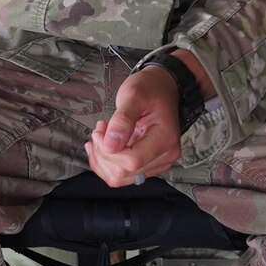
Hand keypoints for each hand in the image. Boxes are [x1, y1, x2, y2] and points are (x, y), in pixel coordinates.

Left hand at [84, 66, 182, 187]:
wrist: (163, 88)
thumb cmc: (150, 88)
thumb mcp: (134, 95)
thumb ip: (123, 120)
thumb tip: (110, 145)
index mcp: (165, 140)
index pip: (131, 161)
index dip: (108, 150)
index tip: (101, 128)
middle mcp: (165, 157)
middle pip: (123, 172)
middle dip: (103, 153)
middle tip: (99, 129)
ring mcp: (157, 163)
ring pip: (119, 178)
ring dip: (102, 159)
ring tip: (101, 136)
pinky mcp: (148, 165)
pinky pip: (121, 175)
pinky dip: (106, 163)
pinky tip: (102, 146)